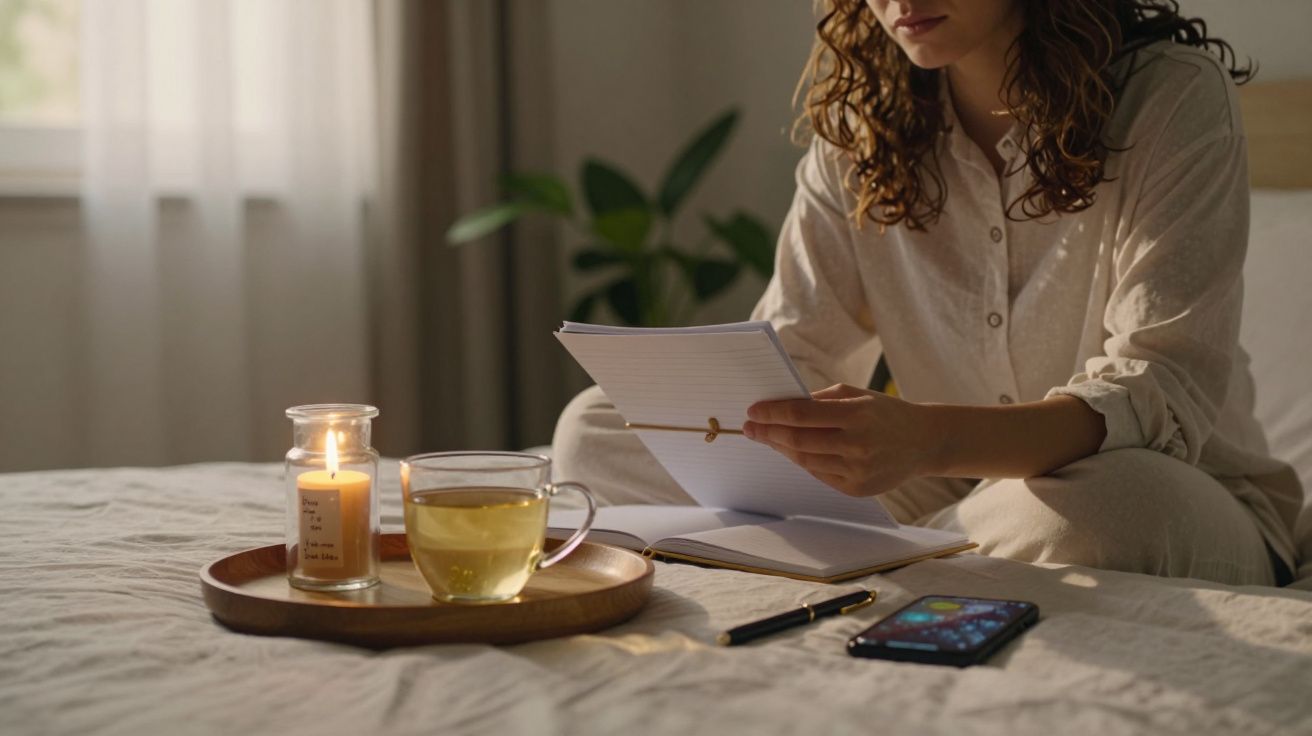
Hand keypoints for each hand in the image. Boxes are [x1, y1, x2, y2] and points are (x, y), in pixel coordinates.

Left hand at [742, 383, 936, 496]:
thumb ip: (819, 400)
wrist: (924, 443)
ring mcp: (857, 471)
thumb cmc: (884, 413)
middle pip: (798, 441)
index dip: (772, 413)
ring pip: (805, 460)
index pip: (801, 415)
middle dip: (768, 433)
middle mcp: (857, 445)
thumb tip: (779, 406)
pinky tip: (792, 451)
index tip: (753, 410)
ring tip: (766, 437)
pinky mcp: (857, 489)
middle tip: (749, 427)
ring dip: (781, 448)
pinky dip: (803, 461)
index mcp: (857, 415)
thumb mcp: (856, 395)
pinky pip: (819, 474)